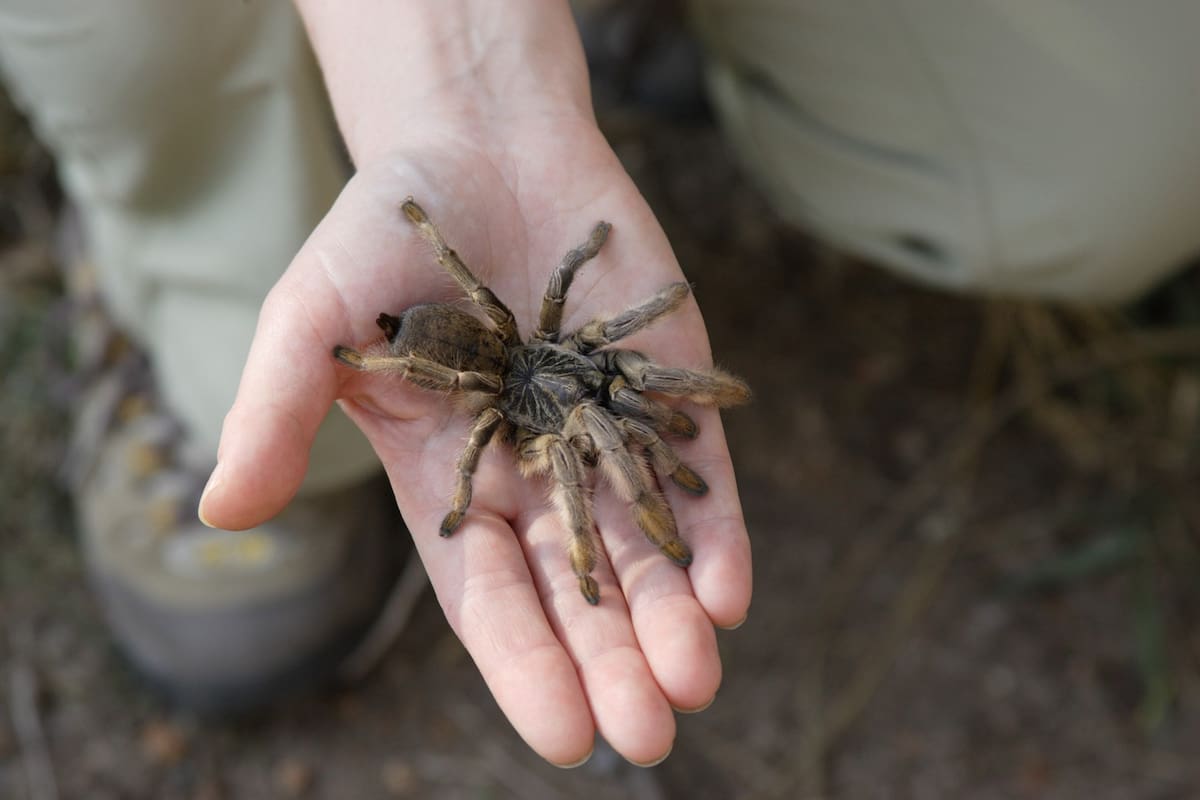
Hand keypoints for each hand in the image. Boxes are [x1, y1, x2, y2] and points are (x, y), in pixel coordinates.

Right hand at [198, 2, 750, 766]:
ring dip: (674, 615)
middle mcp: (535, 479)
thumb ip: (275, 411)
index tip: (566, 737)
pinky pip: (696, 476)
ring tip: (695, 678)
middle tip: (647, 734)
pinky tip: (729, 592)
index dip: (524, 665)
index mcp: (450, 487)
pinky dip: (715, 533)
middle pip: (581, 593)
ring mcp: (606, 438)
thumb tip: (221, 511)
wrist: (480, 146)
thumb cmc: (381, 235)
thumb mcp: (311, 319)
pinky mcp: (664, 391)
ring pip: (647, 549)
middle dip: (612, 662)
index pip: (491, 598)